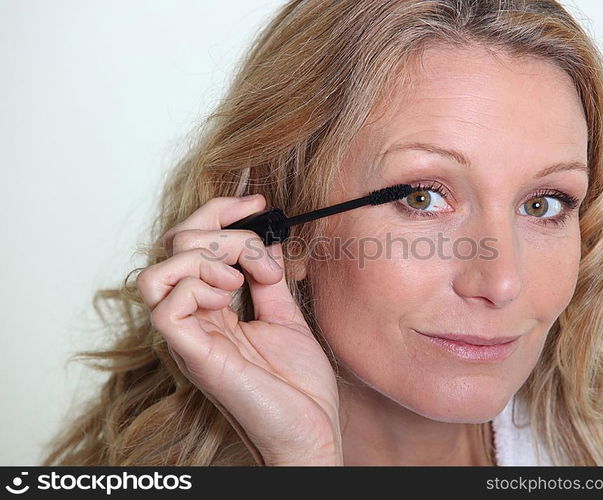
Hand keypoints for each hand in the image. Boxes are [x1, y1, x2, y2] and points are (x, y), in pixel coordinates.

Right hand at [135, 195, 341, 464]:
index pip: (192, 244)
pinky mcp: (193, 355)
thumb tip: (265, 240)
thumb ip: (269, 279)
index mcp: (213, 308)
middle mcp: (194, 319)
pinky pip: (166, 306)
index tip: (257, 202)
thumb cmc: (298, 385)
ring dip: (200, 258)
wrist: (311, 431)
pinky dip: (197, 284)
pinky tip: (231, 295)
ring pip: (155, 274)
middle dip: (216, 228)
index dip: (220, 213)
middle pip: (171, 248)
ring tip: (239, 276)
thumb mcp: (286, 316)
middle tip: (257, 248)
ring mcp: (190, 337)